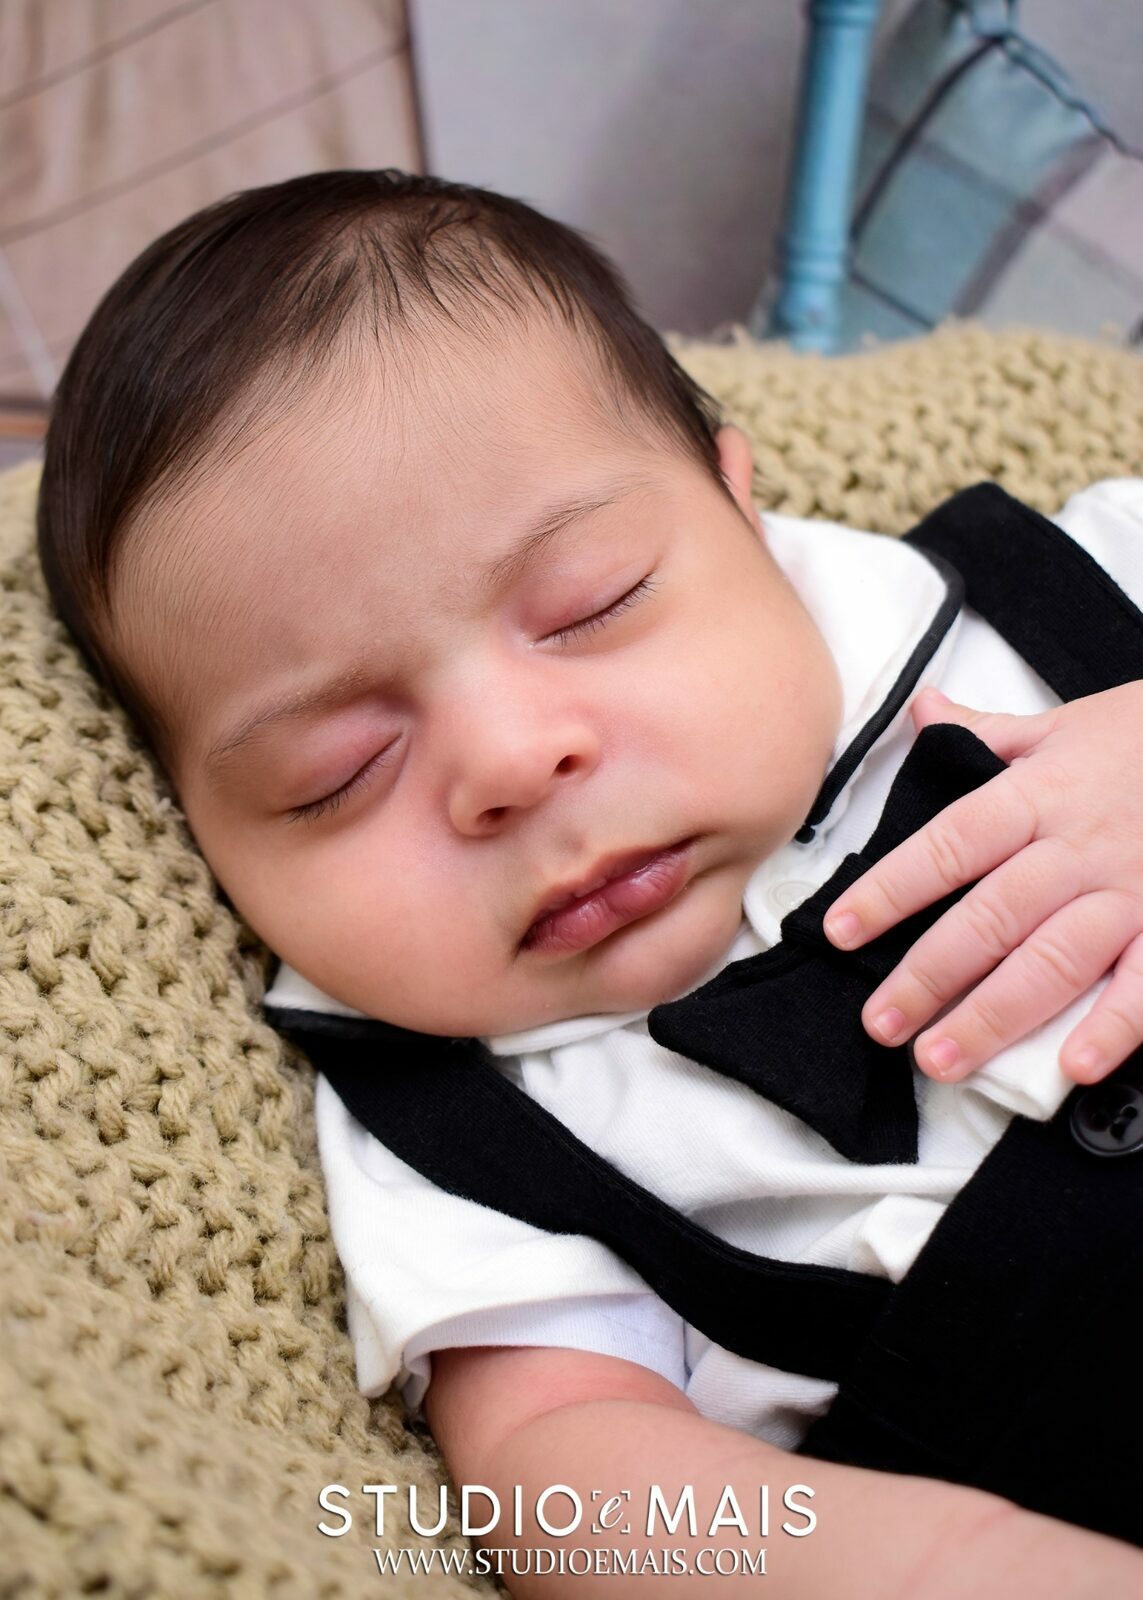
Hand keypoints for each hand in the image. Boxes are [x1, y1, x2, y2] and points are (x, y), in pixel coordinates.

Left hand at [822, 682, 1142, 1083]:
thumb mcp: (1062, 727)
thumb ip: (985, 732)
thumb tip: (920, 709)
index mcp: (1038, 796)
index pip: (949, 845)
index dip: (890, 890)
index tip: (839, 930)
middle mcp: (1078, 848)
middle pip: (991, 918)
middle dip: (929, 976)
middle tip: (881, 1025)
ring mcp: (1131, 893)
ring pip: (1053, 962)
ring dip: (994, 1017)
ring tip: (939, 1060)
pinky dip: (1113, 1027)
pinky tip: (1072, 1066)